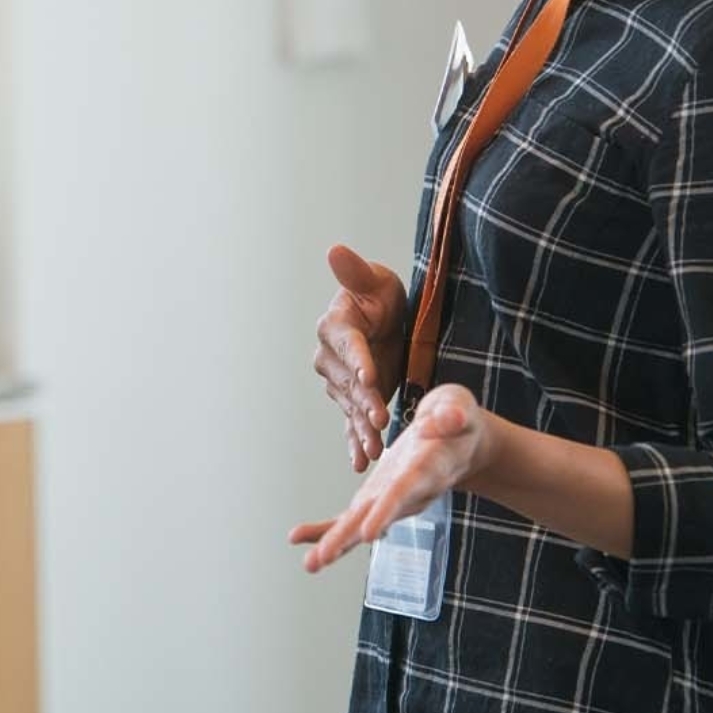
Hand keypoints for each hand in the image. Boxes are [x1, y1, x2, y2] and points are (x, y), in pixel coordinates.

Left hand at [289, 383, 491, 574]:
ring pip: (360, 524)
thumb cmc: (457, 420)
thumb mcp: (460, 407)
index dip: (387, 511)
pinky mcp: (377, 496)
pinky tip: (298, 538)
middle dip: (349, 537)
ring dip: (333, 543)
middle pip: (375, 517)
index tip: (368, 533)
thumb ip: (454, 415)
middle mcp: (407, 491)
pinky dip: (325, 528)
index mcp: (427, 468)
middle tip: (323, 557)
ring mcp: (390, 498)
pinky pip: (350, 517)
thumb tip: (446, 419)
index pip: (405, 491)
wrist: (459, 441)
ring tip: (310, 564)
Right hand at [313, 244, 410, 471]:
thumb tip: (335, 250)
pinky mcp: (350, 399)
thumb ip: (355, 271)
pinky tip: (362, 462)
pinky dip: (354, 442)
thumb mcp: (374, 280)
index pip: (348, 343)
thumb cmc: (378, 295)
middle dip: (365, 400)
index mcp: (335, 324)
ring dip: (362, 427)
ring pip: (350, 405)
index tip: (370, 376)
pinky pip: (350, 422)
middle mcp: (329, 355)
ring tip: (376, 448)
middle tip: (381, 417)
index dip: (359, 360)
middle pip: (349, 380)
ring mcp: (338, 381)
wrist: (383, 319)